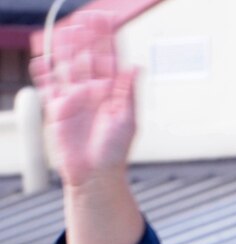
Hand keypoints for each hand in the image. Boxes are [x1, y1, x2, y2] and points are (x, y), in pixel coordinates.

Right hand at [31, 12, 138, 189]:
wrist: (95, 174)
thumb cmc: (114, 151)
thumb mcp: (127, 120)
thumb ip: (128, 92)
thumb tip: (135, 68)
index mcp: (112, 92)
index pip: (108, 59)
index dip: (107, 40)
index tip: (106, 21)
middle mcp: (92, 91)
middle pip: (86, 57)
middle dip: (85, 38)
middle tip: (83, 20)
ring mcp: (74, 97)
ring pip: (66, 66)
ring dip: (64, 49)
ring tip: (63, 31)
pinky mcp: (57, 107)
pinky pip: (48, 85)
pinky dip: (44, 72)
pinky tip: (42, 59)